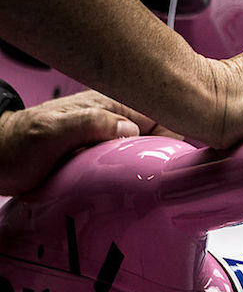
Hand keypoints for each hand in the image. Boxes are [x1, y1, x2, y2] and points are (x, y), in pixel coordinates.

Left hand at [0, 90, 170, 195]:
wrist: (0, 162)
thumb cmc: (17, 146)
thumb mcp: (50, 131)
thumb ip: (89, 123)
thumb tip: (128, 128)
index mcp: (111, 105)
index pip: (166, 113)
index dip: (175, 134)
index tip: (176, 158)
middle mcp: (117, 119)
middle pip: (166, 135)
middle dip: (171, 153)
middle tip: (163, 174)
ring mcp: (115, 139)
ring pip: (156, 151)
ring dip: (157, 167)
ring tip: (150, 183)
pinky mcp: (110, 158)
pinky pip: (141, 164)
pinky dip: (144, 176)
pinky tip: (138, 186)